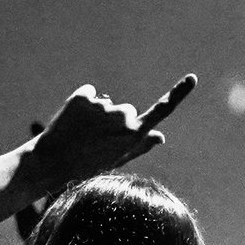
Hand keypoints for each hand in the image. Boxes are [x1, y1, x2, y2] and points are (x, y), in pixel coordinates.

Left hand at [14, 74, 196, 195]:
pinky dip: (82, 104)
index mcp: (133, 134)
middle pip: (126, 110)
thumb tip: (160, 136)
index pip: (162, 110)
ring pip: (106, 103)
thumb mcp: (117, 159)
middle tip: (96, 140)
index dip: (178, 94)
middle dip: (115, 121)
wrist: (52, 163)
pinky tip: (72, 121)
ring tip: (81, 134)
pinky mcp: (83, 96)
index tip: (192, 77)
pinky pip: (88, 94)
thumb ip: (140, 146)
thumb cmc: (87, 166)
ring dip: (96, 114)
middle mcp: (122, 117)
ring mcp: (103, 105)